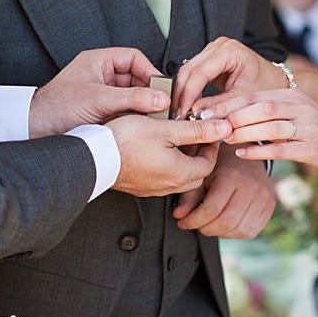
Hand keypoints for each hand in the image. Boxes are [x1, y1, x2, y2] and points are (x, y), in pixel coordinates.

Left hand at [28, 46, 169, 136]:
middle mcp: (102, 76)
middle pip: (136, 78)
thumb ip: (133, 98)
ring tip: (154, 117)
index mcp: (98, 61)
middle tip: (162, 104)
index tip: (162, 86)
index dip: (149, 70)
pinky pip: (125, 111)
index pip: (134, 58)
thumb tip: (159, 98)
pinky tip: (141, 124)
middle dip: (149, 91)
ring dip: (142, 106)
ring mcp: (102, 95)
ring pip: (132, 96)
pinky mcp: (102, 112)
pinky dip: (134, 117)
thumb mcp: (99, 99)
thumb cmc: (55, 108)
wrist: (34, 132)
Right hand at [106, 113, 229, 196]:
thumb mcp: (167, 129)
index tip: (208, 128)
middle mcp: (169, 186)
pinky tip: (157, 146)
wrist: (93, 157)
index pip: (210, 162)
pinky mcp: (140, 186)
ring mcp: (153, 188)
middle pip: (197, 171)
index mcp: (181, 173)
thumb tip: (224, 127)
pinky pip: (163, 177)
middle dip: (199, 151)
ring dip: (183, 157)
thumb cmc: (126, 141)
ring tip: (175, 135)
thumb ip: (197, 130)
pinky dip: (168, 163)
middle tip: (194, 131)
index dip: (212, 143)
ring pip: (179, 175)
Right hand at [172, 35, 288, 118]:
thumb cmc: (266, 87)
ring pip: (187, 72)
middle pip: (189, 70)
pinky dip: (187, 91)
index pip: (200, 73)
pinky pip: (192, 75)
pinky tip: (185, 107)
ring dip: (182, 94)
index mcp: (230, 50)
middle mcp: (219, 46)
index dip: (188, 95)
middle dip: (181, 95)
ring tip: (180, 115)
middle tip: (177, 117)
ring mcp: (213, 51)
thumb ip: (219, 105)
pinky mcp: (209, 60)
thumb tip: (194, 114)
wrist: (275, 82)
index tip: (181, 114)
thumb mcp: (244, 99)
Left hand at [173, 141, 277, 236]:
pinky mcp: (269, 205)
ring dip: (219, 232)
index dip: (192, 221)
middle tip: (195, 224)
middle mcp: (251, 186)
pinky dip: (234, 232)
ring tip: (209, 223)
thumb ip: (189, 196)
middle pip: (225, 222)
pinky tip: (225, 224)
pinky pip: (250, 231)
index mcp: (232, 176)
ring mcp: (264, 196)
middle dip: (204, 228)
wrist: (248, 153)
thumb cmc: (221, 165)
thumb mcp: (203, 174)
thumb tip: (178, 216)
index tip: (182, 221)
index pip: (211, 209)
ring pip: (237, 229)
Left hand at [195, 86, 317, 172]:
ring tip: (223, 138)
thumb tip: (230, 116)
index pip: (255, 95)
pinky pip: (281, 148)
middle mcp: (301, 107)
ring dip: (243, 132)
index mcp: (293, 95)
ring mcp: (308, 127)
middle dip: (232, 115)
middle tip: (208, 125)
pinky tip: (242, 154)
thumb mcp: (295, 114)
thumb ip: (269, 112)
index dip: (228, 102)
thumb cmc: (316, 131)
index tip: (205, 111)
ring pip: (270, 126)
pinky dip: (259, 151)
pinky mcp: (313, 148)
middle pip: (261, 107)